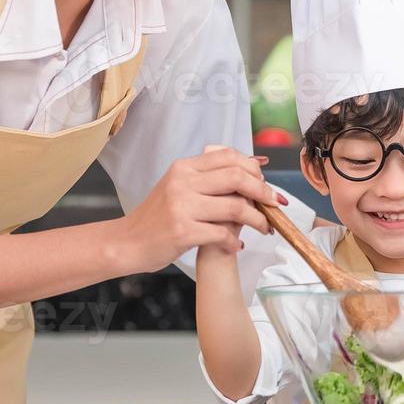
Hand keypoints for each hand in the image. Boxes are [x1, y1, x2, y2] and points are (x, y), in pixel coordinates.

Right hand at [119, 145, 286, 271]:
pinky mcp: (183, 231)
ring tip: (265, 228)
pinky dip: (235, 242)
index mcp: (184, 167)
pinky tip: (235, 245)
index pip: (229, 157)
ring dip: (258, 220)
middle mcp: (183, 182)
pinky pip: (223, 234)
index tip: (266, 184)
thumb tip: (255, 164)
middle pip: (238, 178)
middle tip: (275, 205)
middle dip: (264, 192)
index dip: (255, 169)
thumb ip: (210, 177)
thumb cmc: (158, 217)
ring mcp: (182, 206)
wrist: (127, 242)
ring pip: (236, 207)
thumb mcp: (179, 186)